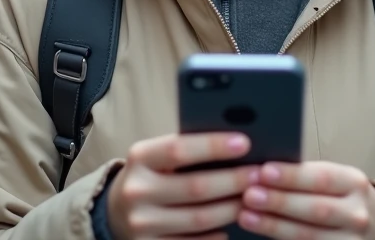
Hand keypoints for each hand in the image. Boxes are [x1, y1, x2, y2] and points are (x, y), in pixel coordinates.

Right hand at [107, 132, 258, 238]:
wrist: (115, 212)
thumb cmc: (151, 176)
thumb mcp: (157, 157)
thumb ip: (187, 150)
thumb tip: (235, 145)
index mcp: (140, 158)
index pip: (179, 149)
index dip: (213, 146)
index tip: (244, 143)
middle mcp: (136, 191)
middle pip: (195, 187)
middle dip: (233, 181)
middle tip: (259, 175)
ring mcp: (141, 224)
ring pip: (199, 219)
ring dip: (231, 209)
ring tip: (253, 199)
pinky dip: (216, 236)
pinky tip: (231, 225)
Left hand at [237, 161, 374, 239]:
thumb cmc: (344, 198)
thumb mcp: (336, 180)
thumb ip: (307, 176)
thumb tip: (264, 170)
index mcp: (354, 183)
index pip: (322, 178)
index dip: (292, 176)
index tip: (264, 171)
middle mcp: (356, 213)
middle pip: (315, 208)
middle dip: (279, 201)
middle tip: (249, 194)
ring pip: (309, 235)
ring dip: (274, 225)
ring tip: (247, 215)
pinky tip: (263, 234)